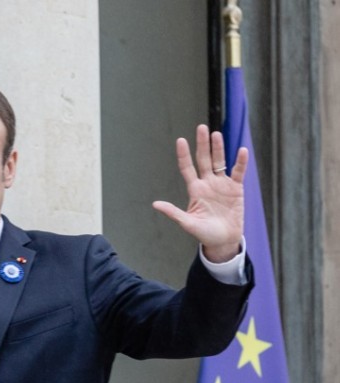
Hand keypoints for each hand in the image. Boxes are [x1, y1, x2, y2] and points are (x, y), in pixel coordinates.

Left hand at [152, 124, 248, 262]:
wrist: (223, 240)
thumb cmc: (204, 233)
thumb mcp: (188, 223)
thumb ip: (173, 212)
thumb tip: (155, 204)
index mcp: (195, 190)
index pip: (188, 168)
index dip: (184, 155)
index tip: (180, 140)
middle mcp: (207, 183)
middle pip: (204, 160)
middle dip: (202, 144)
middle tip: (201, 128)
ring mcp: (222, 184)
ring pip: (220, 162)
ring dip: (218, 148)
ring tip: (216, 134)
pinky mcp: (236, 189)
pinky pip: (239, 172)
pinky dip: (240, 162)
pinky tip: (242, 151)